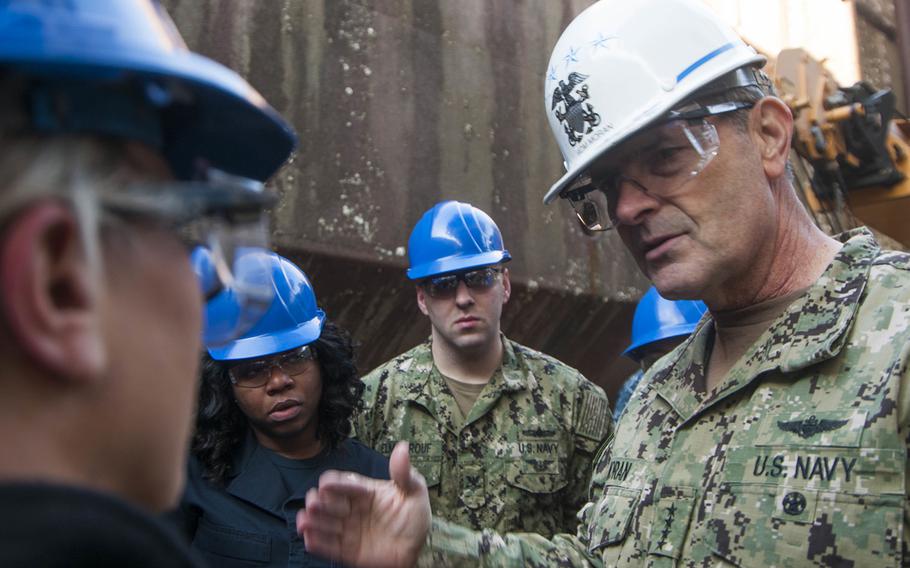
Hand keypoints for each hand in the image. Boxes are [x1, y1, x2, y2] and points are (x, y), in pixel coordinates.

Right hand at [297, 441, 430, 567]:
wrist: (419, 548)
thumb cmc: (415, 517)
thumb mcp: (415, 492)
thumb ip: (405, 473)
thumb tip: (402, 448)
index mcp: (365, 492)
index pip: (346, 483)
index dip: (336, 483)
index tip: (327, 483)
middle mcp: (353, 509)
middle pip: (330, 503)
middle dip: (319, 502)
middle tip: (314, 501)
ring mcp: (350, 530)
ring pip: (326, 524)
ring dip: (313, 522)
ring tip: (304, 521)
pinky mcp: (349, 551)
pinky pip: (330, 547)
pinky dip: (318, 543)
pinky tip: (308, 538)